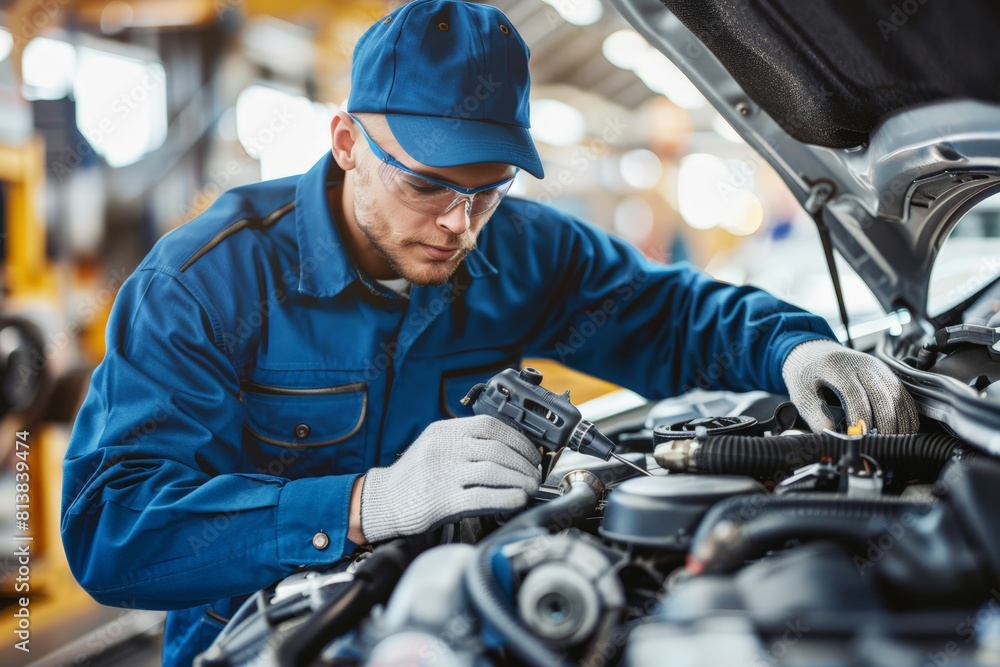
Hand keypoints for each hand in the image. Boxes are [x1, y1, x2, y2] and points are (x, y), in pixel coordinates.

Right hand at [359, 415, 540, 542]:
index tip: (531, 454)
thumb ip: (465, 440)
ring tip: (529, 488)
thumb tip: (509, 446)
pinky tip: (516, 500)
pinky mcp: (442, 501)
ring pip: (495, 471)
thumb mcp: (435, 444)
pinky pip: (483, 497)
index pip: (492, 426)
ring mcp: (443, 474)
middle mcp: (445, 448)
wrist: (382, 500)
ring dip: (520, 481)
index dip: (519, 440)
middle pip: (499, 449)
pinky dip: (506, 498)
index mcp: (445, 430)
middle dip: (524, 464)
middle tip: (534, 475)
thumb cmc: (414, 475)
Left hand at [782, 339, 918, 433]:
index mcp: (837, 367)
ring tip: (895, 441)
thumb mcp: (801, 392)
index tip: (859, 437)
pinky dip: (907, 413)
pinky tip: (905, 429)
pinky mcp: (886, 372)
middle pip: (881, 395)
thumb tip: (830, 436)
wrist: (814, 350)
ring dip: (900, 421)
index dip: (859, 417)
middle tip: (881, 444)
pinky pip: (903, 393)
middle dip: (884, 424)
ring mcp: (877, 367)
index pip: (854, 394)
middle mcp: (862, 364)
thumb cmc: (806, 372)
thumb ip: (814, 415)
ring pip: (897, 395)